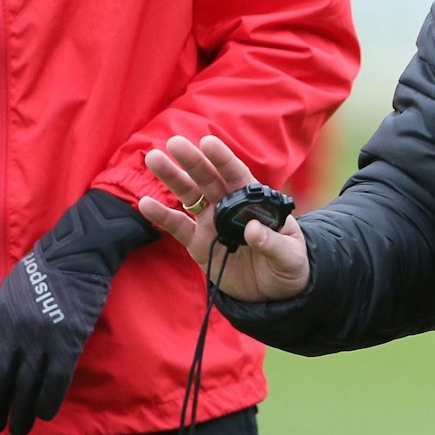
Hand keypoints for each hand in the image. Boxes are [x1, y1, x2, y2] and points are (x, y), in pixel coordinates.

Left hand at [0, 190, 154, 434]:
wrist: (76, 254)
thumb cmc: (40, 272)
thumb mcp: (5, 294)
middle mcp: (13, 333)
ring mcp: (40, 338)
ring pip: (26, 385)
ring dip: (21, 412)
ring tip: (20, 429)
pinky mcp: (67, 341)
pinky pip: (56, 380)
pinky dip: (49, 400)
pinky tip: (46, 413)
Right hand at [138, 134, 311, 302]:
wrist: (274, 292)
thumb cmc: (289, 265)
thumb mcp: (289, 255)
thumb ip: (272, 242)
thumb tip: (251, 229)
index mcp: (253, 202)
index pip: (237, 175)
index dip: (223, 159)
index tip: (208, 142)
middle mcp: (229, 207)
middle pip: (208, 180)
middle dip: (192, 161)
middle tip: (174, 143)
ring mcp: (211, 223)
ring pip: (189, 196)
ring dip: (172, 178)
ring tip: (153, 158)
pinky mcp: (198, 244)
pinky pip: (178, 227)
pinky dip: (161, 216)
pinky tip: (145, 203)